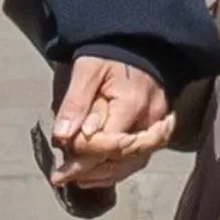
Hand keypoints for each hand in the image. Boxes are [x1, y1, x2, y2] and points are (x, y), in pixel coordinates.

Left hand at [50, 56, 173, 189]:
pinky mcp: (159, 128)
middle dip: (89, 170)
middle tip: (60, 176)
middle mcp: (151, 119)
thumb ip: (76, 102)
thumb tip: (63, 136)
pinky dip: (117, 168)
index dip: (83, 154)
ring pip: (132, 163)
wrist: (139, 40)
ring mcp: (158, 125)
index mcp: (133, 103)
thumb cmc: (110, 52)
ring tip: (74, 178)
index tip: (60, 159)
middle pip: (120, 158)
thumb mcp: (87, 68)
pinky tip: (96, 173)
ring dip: (103, 174)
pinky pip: (139, 157)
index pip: (108, 142)